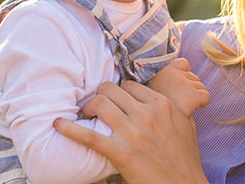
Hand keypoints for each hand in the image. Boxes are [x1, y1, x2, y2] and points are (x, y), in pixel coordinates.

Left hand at [54, 81, 207, 183]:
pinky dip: (69, 129)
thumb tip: (165, 92)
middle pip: (111, 90)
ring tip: (86, 116)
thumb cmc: (186, 158)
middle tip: (96, 108)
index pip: (130, 85)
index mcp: (162, 104)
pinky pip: (89, 136)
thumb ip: (175, 105)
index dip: (118, 93)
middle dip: (100, 97)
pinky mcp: (121, 153)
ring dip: (88, 108)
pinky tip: (58, 125)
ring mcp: (134, 133)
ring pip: (100, 103)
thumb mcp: (187, 123)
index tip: (114, 102)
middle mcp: (148, 113)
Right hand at [148, 58, 209, 115]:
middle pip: (194, 77)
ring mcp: (181, 85)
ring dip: (195, 97)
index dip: (183, 78)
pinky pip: (206, 96)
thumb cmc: (158, 111)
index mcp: (162, 72)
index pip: (183, 64)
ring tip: (182, 107)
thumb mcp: (158, 89)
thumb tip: (187, 64)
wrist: (156, 128)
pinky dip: (201, 103)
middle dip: (189, 89)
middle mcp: (171, 74)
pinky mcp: (191, 97)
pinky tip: (190, 110)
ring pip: (201, 86)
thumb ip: (172, 72)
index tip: (175, 91)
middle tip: (178, 102)